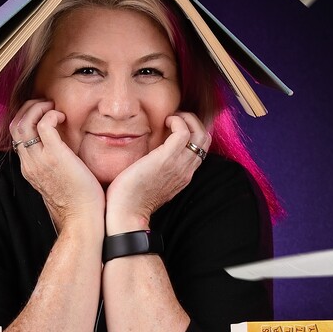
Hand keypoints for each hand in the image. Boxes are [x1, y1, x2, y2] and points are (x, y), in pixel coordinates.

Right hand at [10, 99, 104, 229]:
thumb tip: (65, 152)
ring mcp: (39, 160)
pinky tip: (63, 117)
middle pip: (15, 125)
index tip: (43, 113)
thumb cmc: (79, 202)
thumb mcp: (60, 182)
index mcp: (29, 169)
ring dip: (37, 108)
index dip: (26, 118)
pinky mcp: (54, 156)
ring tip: (53, 107)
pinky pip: (44, 124)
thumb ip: (56, 166)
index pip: (16, 136)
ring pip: (23, 122)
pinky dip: (51, 114)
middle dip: (28, 108)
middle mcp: (29, 163)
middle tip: (47, 104)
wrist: (83, 219)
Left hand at [105, 111, 210, 230]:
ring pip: (199, 133)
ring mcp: (179, 164)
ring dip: (186, 119)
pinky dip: (177, 121)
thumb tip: (149, 156)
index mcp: (184, 175)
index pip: (200, 148)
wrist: (127, 213)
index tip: (174, 126)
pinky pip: (183, 132)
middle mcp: (186, 170)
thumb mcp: (151, 182)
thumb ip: (158, 169)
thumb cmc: (131, 198)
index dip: (192, 131)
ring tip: (170, 119)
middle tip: (174, 119)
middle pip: (205, 138)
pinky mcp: (167, 158)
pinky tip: (164, 122)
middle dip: (193, 121)